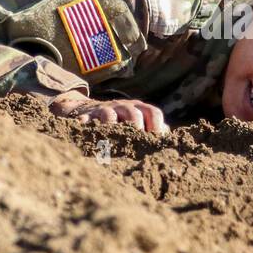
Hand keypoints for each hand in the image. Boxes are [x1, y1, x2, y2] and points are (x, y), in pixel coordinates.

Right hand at [49, 90, 169, 133]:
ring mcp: (106, 109)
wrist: (93, 110)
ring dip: (111, 129)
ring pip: (109, 116)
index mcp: (140, 109)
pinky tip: (86, 137)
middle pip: (134, 113)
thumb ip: (153, 129)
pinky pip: (86, 119)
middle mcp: (124, 106)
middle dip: (136, 129)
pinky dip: (86, 126)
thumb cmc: (123, 121)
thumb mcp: (140, 122)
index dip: (156, 127)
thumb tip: (167, 140)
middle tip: (135, 146)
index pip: (153, 113)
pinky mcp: (88, 114)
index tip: (156, 142)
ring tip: (111, 145)